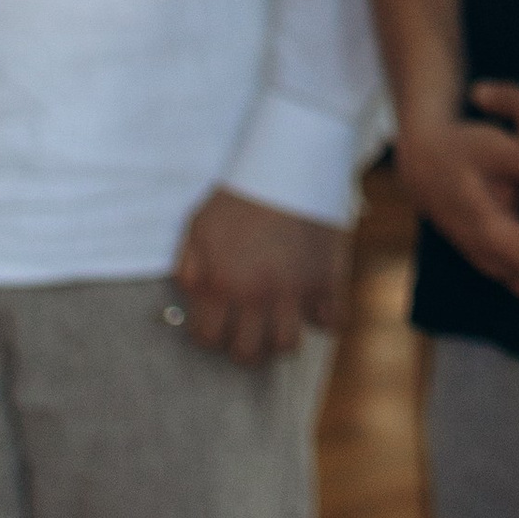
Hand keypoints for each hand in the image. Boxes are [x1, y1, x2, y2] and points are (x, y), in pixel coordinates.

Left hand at [171, 189, 349, 362]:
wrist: (288, 163)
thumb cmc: (238, 196)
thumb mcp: (197, 228)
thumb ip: (189, 271)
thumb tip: (191, 304)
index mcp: (220, 285)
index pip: (208, 339)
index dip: (211, 334)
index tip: (220, 322)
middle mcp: (255, 296)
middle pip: (248, 354)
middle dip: (245, 346)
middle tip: (249, 329)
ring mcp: (293, 291)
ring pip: (287, 346)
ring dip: (281, 337)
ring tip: (280, 320)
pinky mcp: (325, 279)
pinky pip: (330, 322)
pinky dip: (322, 318)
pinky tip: (313, 303)